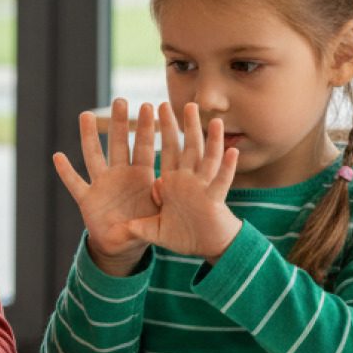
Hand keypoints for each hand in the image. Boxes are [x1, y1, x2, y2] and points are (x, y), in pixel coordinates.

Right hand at [52, 98, 160, 276]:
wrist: (123, 246)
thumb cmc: (144, 229)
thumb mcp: (157, 221)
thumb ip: (159, 207)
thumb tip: (162, 193)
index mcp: (142, 178)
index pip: (144, 149)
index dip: (145, 130)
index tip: (148, 106)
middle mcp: (120, 176)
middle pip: (119, 145)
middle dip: (120, 123)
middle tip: (120, 100)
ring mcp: (101, 185)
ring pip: (94, 156)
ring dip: (90, 136)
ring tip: (86, 115)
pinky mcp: (86, 200)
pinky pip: (74, 184)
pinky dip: (66, 172)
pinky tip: (58, 156)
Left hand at [125, 102, 242, 261]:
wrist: (206, 249)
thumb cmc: (183, 235)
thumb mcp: (154, 230)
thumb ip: (138, 226)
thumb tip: (120, 227)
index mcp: (171, 182)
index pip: (166, 151)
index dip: (163, 131)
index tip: (158, 109)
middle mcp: (187, 180)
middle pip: (186, 148)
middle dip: (184, 127)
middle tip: (186, 103)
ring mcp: (202, 188)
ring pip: (207, 159)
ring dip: (212, 140)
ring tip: (215, 121)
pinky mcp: (214, 200)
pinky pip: (221, 182)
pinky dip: (227, 168)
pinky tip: (232, 151)